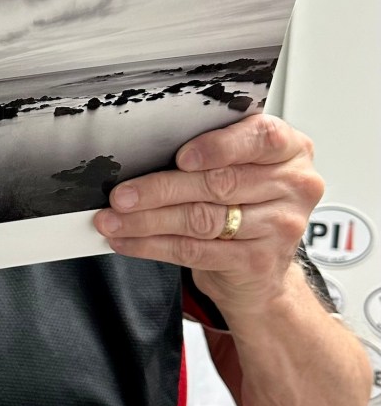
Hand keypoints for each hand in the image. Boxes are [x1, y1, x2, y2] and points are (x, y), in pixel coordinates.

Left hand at [94, 114, 322, 317]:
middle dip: (159, 189)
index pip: (261, 137)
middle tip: (120, 195)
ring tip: (112, 219)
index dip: (218, 147)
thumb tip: (142, 150)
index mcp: (290, 149)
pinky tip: (127, 241)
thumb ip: (210, 150)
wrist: (262, 268)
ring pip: (201, 219)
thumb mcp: (240, 164)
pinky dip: (153, 245)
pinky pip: (195, 250)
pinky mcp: (258, 261)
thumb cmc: (244, 201)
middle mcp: (293, 186)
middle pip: (217, 183)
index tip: (180, 157)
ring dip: (147, 220)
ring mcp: (280, 227)